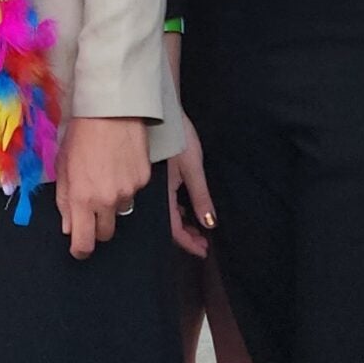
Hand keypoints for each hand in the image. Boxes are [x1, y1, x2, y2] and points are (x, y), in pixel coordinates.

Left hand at [56, 116, 150, 259]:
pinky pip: (135, 192)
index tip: (79, 248)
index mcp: (82, 199)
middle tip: (93, 206)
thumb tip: (69, 228)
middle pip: (106, 232)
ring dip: (114, 201)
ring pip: (122, 210)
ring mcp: (129, 190)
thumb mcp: (63, 168)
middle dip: (98, 226)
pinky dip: (127, 184)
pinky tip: (120, 163)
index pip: (84, 242)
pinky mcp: (144, 179)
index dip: (80, 250)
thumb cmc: (81, 136)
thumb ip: (65, 201)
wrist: (111, 111)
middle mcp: (107, 200)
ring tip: (107, 174)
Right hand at [167, 112, 215, 257]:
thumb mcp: (193, 168)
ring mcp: (153, 184)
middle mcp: (154, 193)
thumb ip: (200, 196)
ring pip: (166, 212)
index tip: (202, 252)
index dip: (188, 243)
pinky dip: (176, 209)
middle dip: (186, 235)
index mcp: (162, 194)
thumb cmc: (177, 137)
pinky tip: (184, 207)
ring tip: (197, 228)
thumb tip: (209, 223)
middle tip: (202, 243)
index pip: (174, 229)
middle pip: (168, 223)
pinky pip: (164, 201)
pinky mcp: (155, 175)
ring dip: (182, 222)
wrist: (160, 110)